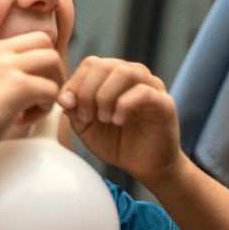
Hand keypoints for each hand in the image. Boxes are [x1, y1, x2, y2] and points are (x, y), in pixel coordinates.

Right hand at [0, 32, 64, 163]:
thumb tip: (5, 91)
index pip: (21, 42)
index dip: (30, 63)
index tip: (23, 87)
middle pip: (42, 41)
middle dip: (48, 67)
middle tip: (39, 94)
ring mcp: (7, 66)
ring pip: (52, 60)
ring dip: (51, 83)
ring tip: (35, 107)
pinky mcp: (18, 86)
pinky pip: (51, 89)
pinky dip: (45, 107)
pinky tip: (25, 120)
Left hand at [59, 56, 183, 185]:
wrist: (145, 166)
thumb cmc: (116, 143)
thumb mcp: (85, 126)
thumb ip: (73, 108)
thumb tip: (63, 96)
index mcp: (113, 77)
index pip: (91, 63)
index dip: (75, 83)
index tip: (69, 107)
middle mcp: (134, 75)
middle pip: (105, 65)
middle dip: (87, 91)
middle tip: (86, 117)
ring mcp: (152, 86)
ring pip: (125, 72)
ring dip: (105, 96)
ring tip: (102, 118)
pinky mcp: (165, 103)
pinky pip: (143, 92)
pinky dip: (123, 105)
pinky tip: (117, 121)